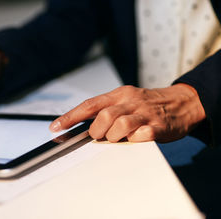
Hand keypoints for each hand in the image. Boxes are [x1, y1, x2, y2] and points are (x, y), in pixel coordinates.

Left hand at [49, 84, 205, 142]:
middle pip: (104, 115)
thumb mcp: (124, 100)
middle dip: (97, 130)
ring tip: (118, 138)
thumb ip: (105, 110)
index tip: (55, 128)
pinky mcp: (159, 126)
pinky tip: (136, 138)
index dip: (70, 117)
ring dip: (114, 136)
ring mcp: (145, 113)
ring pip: (121, 125)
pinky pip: (143, 135)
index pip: (89, 105)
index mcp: (118, 94)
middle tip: (99, 136)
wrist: (180, 102)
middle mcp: (130, 101)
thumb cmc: (146, 104)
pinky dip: (135, 140)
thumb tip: (80, 126)